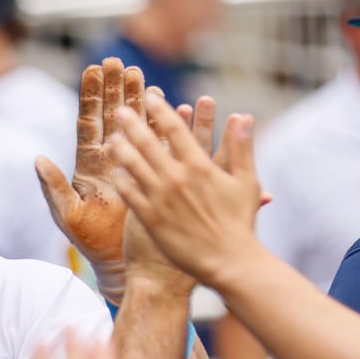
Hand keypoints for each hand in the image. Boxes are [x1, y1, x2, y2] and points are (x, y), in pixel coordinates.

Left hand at [36, 58, 144, 299]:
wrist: (119, 260)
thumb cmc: (91, 241)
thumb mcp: (68, 215)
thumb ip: (54, 188)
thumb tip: (38, 160)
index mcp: (89, 164)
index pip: (88, 122)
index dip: (91, 96)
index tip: (93, 69)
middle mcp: (110, 159)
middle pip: (111, 115)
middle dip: (113, 88)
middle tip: (116, 60)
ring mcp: (134, 164)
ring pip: (136, 124)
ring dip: (138, 98)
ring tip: (139, 73)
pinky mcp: (154, 173)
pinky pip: (161, 144)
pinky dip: (166, 125)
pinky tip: (172, 104)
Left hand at [109, 94, 261, 287]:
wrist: (228, 261)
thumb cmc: (240, 223)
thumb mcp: (247, 182)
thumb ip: (242, 148)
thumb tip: (244, 116)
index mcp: (200, 166)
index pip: (176, 130)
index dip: (161, 111)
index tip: (151, 97)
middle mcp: (177, 179)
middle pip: (148, 144)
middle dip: (133, 124)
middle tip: (120, 109)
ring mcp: (161, 199)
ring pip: (134, 167)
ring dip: (122, 149)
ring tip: (112, 138)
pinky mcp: (151, 219)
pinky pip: (131, 195)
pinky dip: (122, 181)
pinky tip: (115, 171)